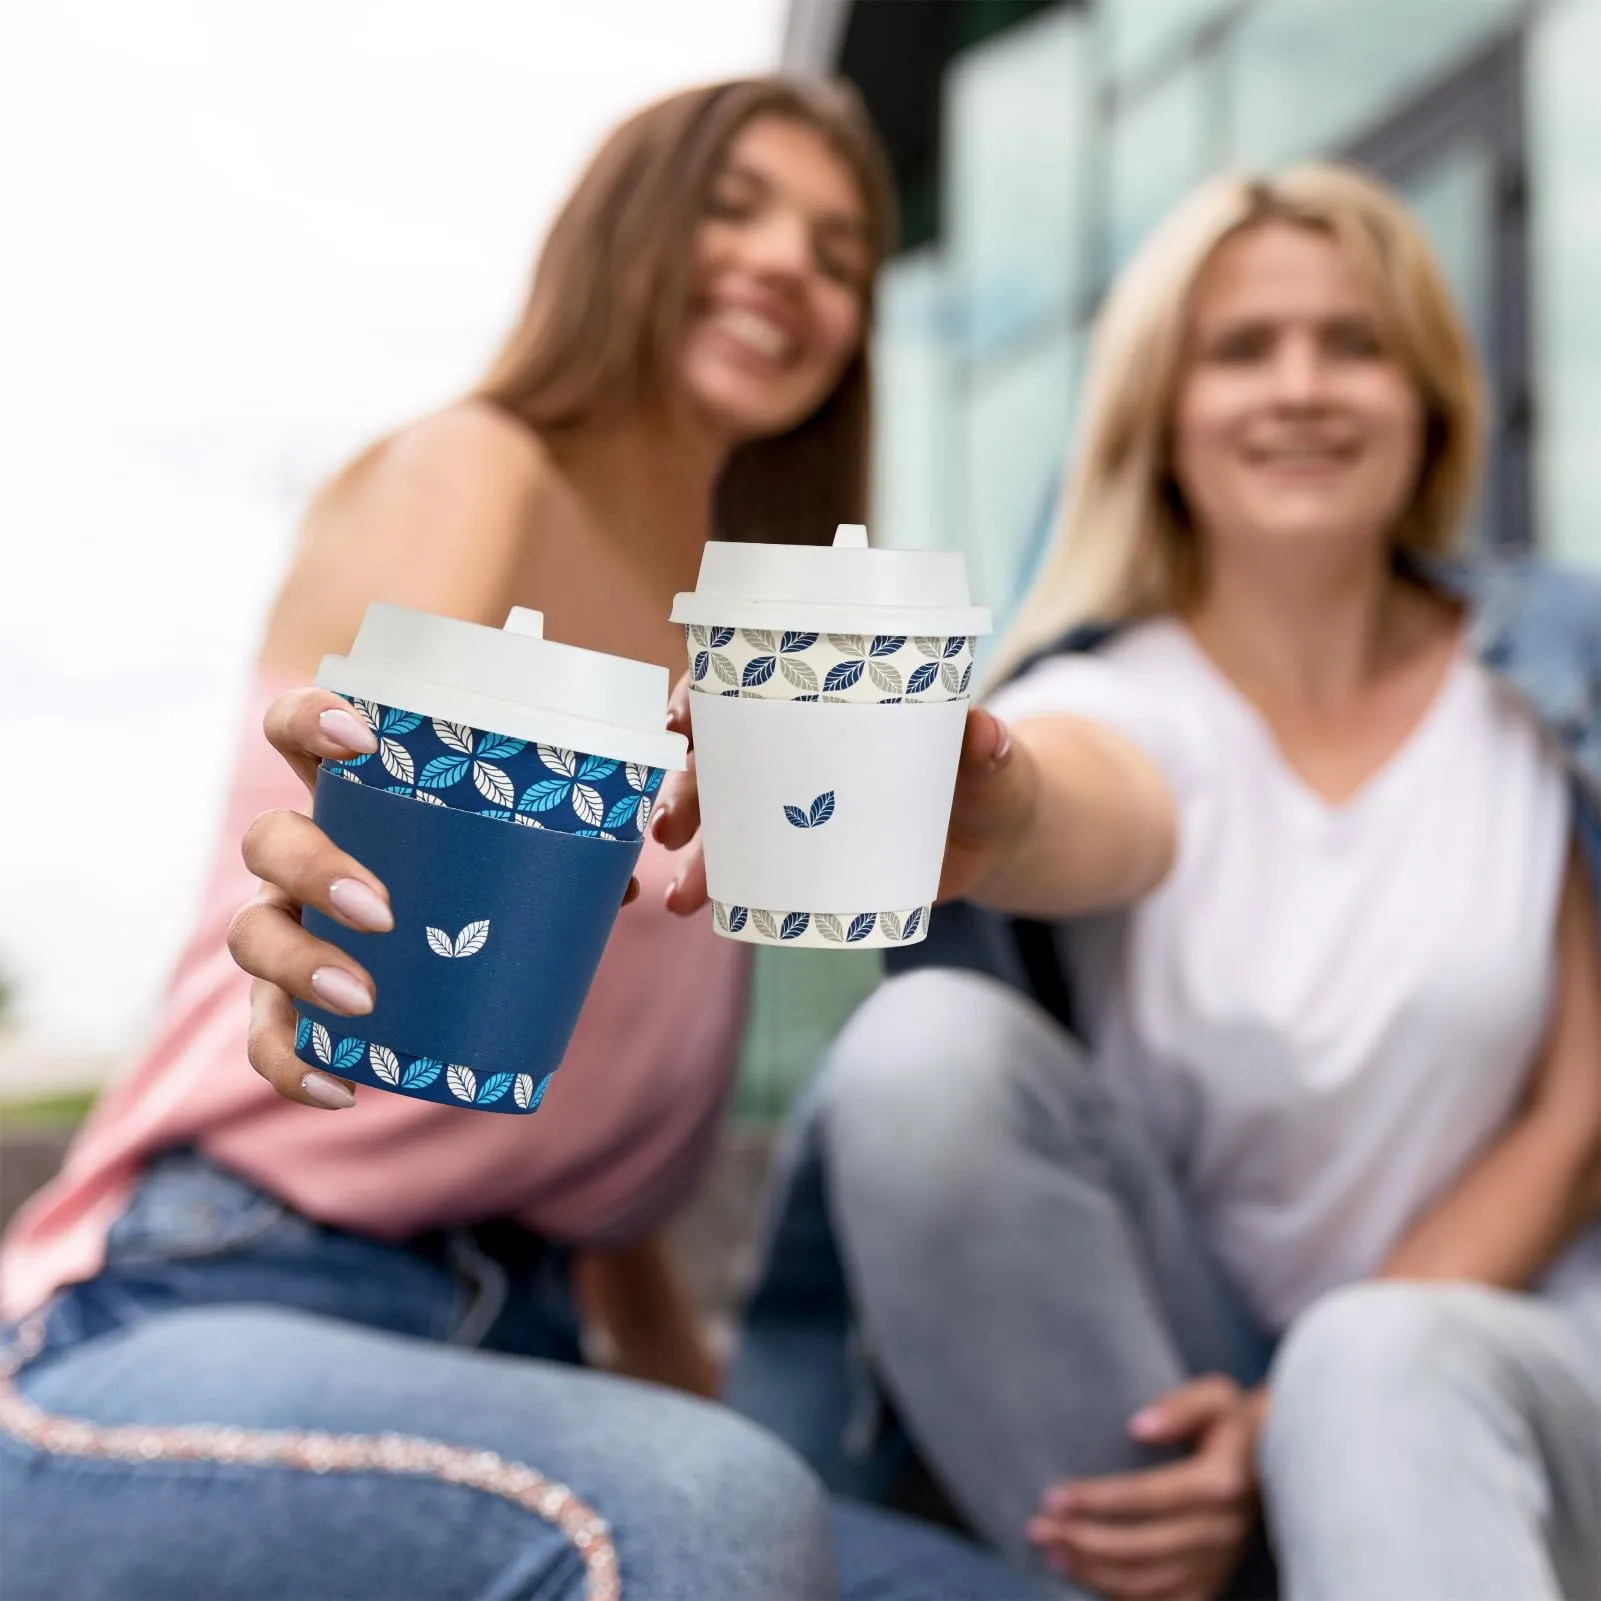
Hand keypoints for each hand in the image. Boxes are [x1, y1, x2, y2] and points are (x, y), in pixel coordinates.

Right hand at [227, 687, 640, 1107]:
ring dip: (300, 965)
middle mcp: (299, 858)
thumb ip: (564, 854)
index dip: (309, 721)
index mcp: (350, 799)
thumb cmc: (480, 884)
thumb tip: (625, 885)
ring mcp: (284, 928)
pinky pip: (266, 1037)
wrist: (453, 962)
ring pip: (250, 936)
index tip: (360, 737)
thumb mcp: (518, 856)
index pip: (296, 734)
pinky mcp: (284, 1003)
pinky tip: (345, 1089)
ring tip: (364, 1000)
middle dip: (313, 868)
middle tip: (382, 909)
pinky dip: (295, 1065)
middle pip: (266, 839)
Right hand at [650, 677, 1029, 914]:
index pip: (748, 680)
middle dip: (683, 787)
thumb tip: (983, 732)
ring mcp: (793, 802)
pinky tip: (698, 907)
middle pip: (719, 754)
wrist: (993, 836)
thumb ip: (987, 749)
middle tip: (670, 825)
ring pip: (722, 816)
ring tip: (681, 894)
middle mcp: (797, 745)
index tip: (679, 721)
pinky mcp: (801, 852)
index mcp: (829, 699)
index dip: (703, 694)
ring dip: (691, 852)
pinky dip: (715, 885)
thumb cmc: (987, 776)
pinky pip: (746, 863)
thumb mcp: (990, 761)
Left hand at [1026, 1377, 1263, 1600]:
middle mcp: (1221, 1531)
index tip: (1052, 1497)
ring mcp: (1218, 1564)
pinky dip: (1125, 1599)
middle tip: (1037, 1529)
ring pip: (1150, 1583)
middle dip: (1084, 1541)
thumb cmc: (1231, 1419)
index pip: (1150, 1497)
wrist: (1274, 1458)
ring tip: (1051, 1552)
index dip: (1098, 1500)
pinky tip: (1087, 1583)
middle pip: (1143, 1548)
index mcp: (1220, 1483)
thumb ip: (1180, 1407)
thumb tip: (1138, 1425)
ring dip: (1094, 1573)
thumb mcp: (1216, 1395)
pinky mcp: (1214, 1582)